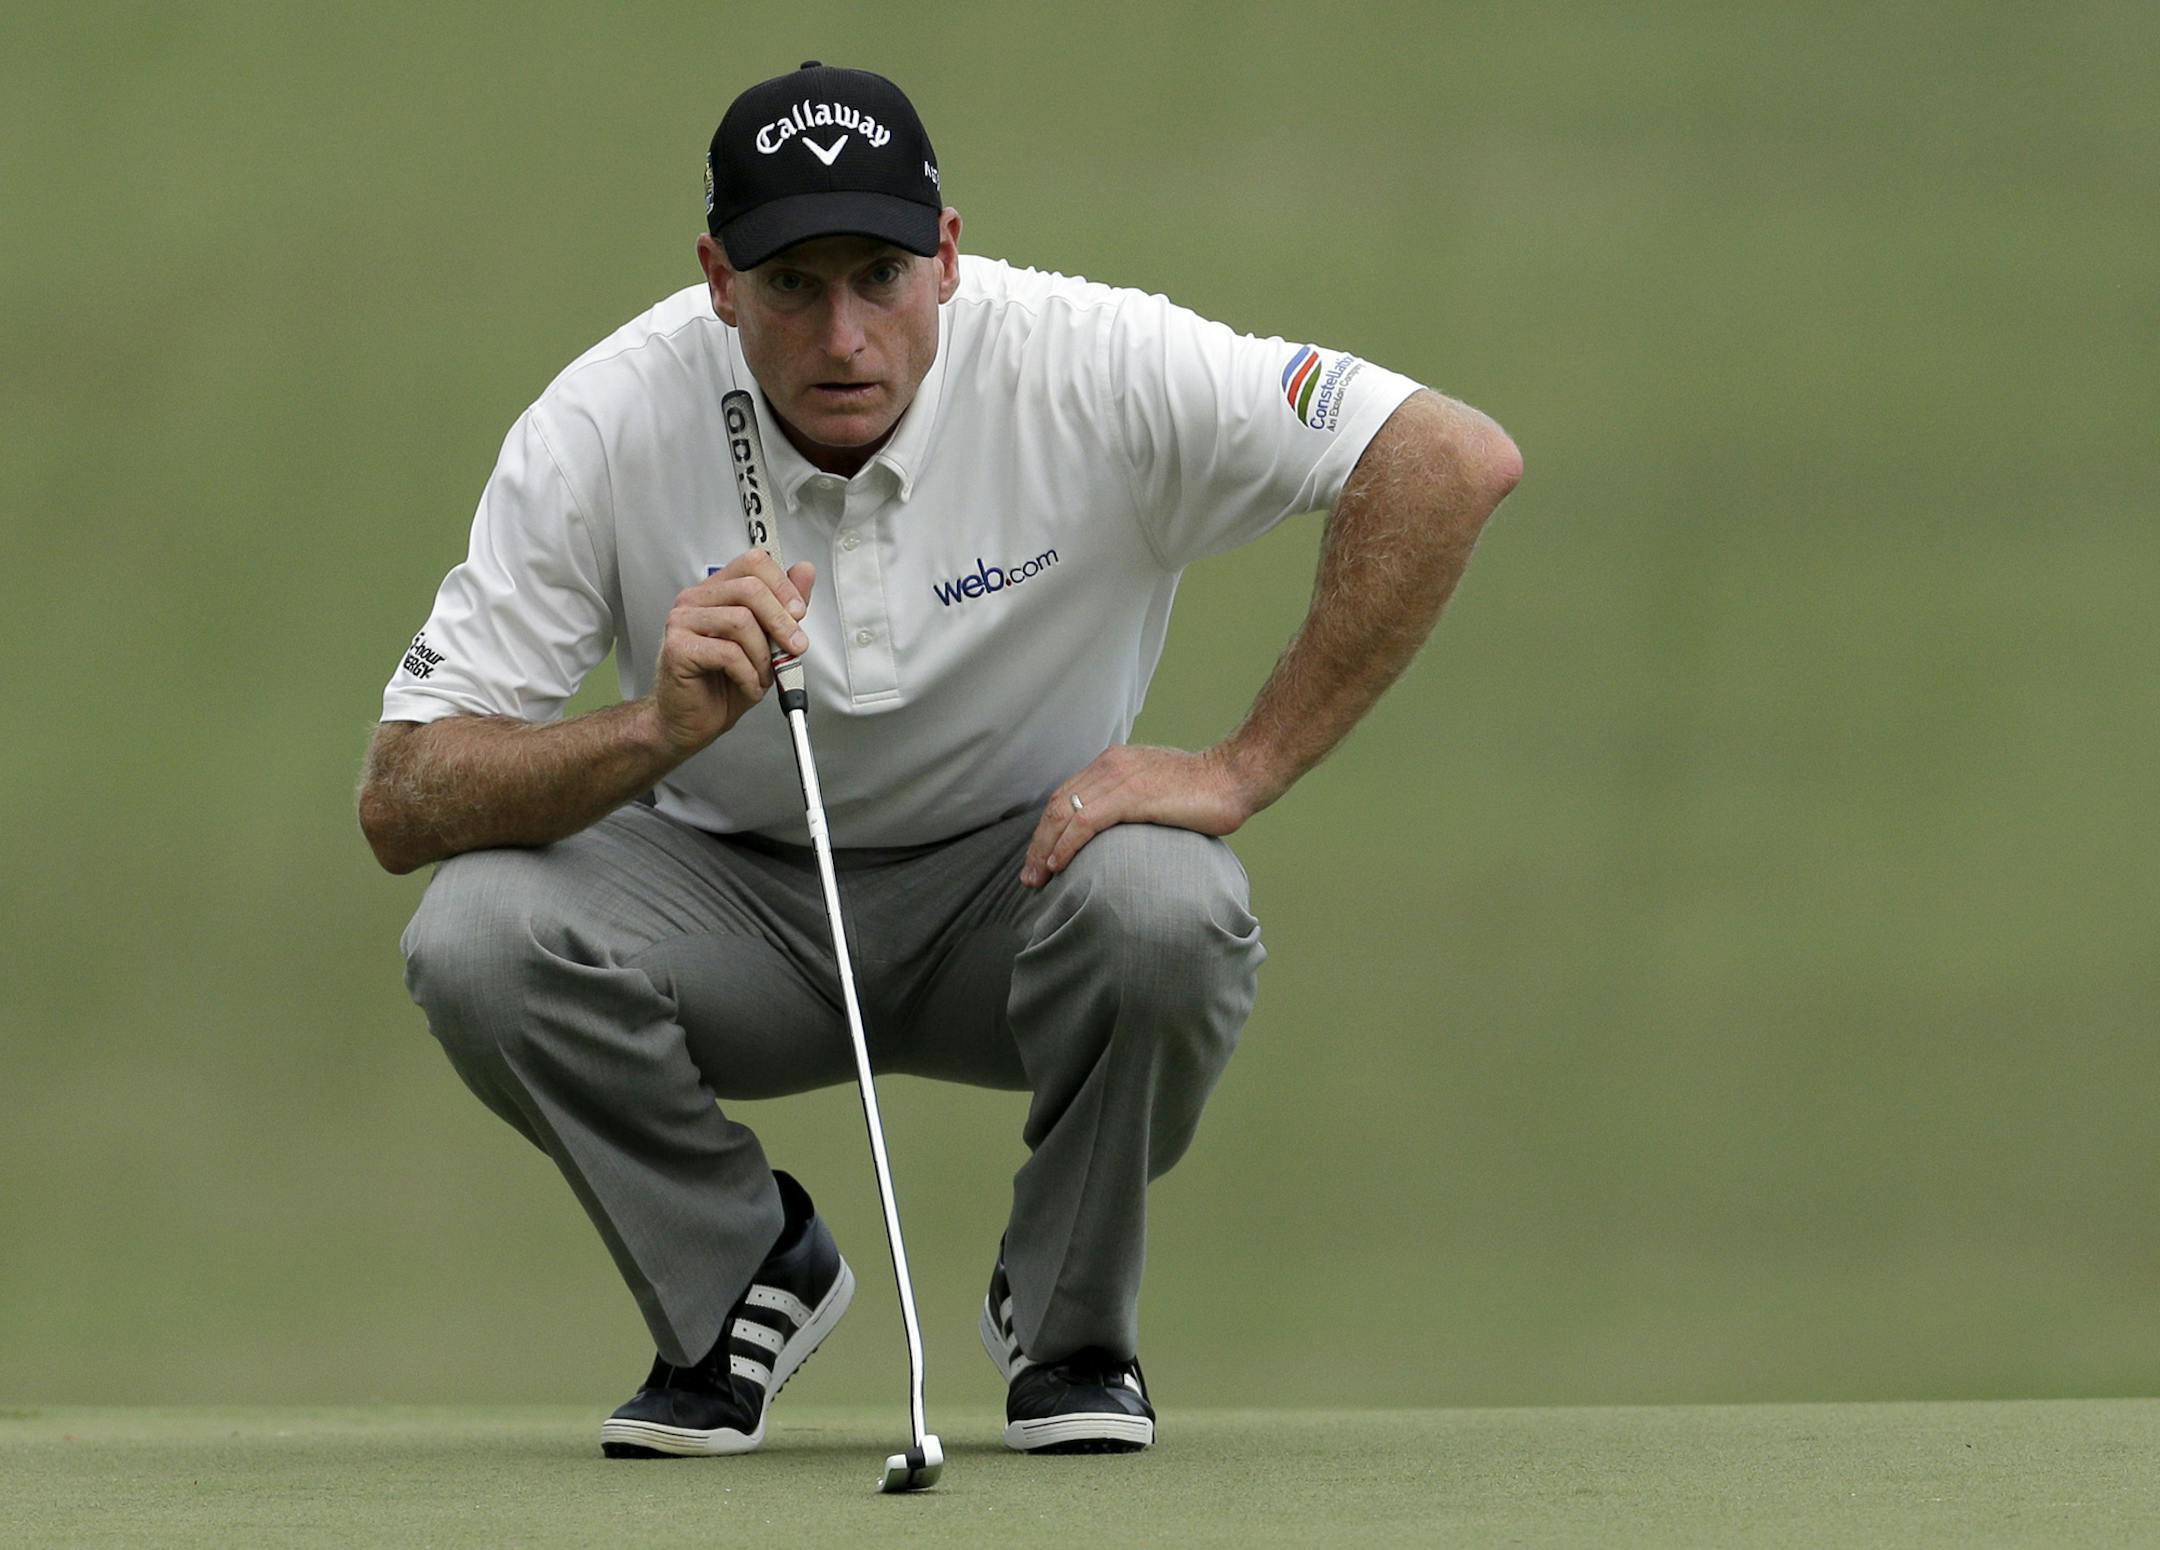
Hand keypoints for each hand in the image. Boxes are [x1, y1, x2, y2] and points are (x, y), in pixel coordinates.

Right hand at [650, 551, 816, 755]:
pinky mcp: (678, 648)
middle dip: (781, 621)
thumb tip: (804, 571)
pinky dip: (748, 675)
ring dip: (763, 656)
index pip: (753, 563)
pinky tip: (747, 685)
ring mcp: (682, 621)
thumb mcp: (766, 642)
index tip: (799, 613)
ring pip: (741, 621)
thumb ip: (784, 607)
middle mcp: (696, 600)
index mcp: (716, 592)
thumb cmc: (722, 685)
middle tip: (794, 647)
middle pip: (750, 588)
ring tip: (762, 675)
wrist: (692, 721)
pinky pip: (728, 653)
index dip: (783, 585)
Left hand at [1021, 744, 1261, 887]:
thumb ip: (1135, 800)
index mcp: (1114, 762)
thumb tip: (1123, 830)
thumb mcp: (1159, 787)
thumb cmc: (1206, 789)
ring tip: (1038, 879)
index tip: (1041, 859)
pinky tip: (1057, 865)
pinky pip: (1085, 822)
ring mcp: (1120, 778)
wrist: (1234, 775)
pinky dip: (1066, 845)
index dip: (1048, 829)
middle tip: (1030, 877)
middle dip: (1038, 843)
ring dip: (1045, 850)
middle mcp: (1110, 765)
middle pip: (1058, 805)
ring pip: (1065, 814)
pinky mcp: (1132, 795)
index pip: (1067, 796)